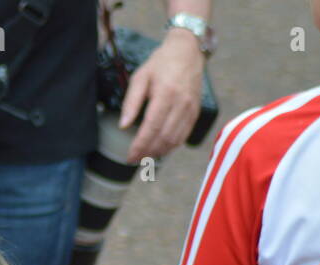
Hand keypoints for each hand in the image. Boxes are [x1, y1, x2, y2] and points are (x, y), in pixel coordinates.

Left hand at [119, 28, 204, 162]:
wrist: (187, 51)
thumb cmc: (161, 63)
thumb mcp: (140, 77)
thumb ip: (131, 102)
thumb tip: (123, 126)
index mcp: (165, 93)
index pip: (151, 127)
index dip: (140, 145)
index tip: (130, 156)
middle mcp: (181, 103)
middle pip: (163, 137)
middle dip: (148, 152)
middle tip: (135, 159)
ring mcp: (191, 108)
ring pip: (175, 139)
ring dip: (159, 152)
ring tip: (145, 156)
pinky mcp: (196, 112)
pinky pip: (184, 135)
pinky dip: (172, 146)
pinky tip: (160, 149)